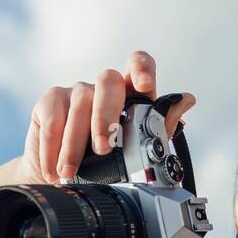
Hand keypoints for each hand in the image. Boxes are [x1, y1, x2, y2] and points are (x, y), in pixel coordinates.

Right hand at [19, 50, 196, 184]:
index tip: (144, 86)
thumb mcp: (136, 150)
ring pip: (79, 104)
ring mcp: (76, 92)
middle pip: (108, 81)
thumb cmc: (104, 161)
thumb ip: (159, 126)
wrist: (61, 174)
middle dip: (105, 117)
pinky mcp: (50, 102)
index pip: (138, 63)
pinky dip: (51, 148)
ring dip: (74, 144)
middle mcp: (103, 88)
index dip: (142, 68)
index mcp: (130, 95)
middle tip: (102, 149)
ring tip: (70, 171)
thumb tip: (187, 99)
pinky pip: (52, 119)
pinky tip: (54, 168)